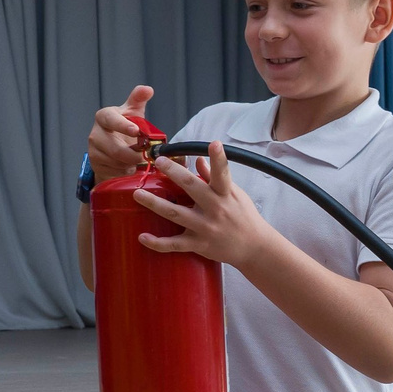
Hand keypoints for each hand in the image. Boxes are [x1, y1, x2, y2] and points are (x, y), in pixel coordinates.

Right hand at [86, 85, 156, 183]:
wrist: (113, 147)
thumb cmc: (125, 126)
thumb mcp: (132, 112)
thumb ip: (138, 99)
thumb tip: (147, 89)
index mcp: (104, 117)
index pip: (111, 120)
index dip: (123, 126)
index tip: (136, 131)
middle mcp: (95, 134)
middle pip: (115, 148)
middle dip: (133, 154)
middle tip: (145, 155)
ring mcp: (93, 151)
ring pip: (116, 162)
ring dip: (130, 163)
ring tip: (136, 159)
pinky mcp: (95, 165)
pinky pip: (114, 172)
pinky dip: (125, 171)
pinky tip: (128, 166)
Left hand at [136, 142, 275, 269]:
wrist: (254, 247)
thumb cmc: (243, 216)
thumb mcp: (234, 194)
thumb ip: (214, 177)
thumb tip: (198, 159)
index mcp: (225, 194)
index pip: (223, 173)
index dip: (219, 158)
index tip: (214, 144)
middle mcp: (215, 209)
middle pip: (192, 188)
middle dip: (174, 173)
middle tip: (158, 161)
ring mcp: (206, 228)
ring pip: (176, 214)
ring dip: (154, 204)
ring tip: (137, 194)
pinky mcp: (199, 245)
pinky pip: (175, 245)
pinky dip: (158, 243)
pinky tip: (142, 237)